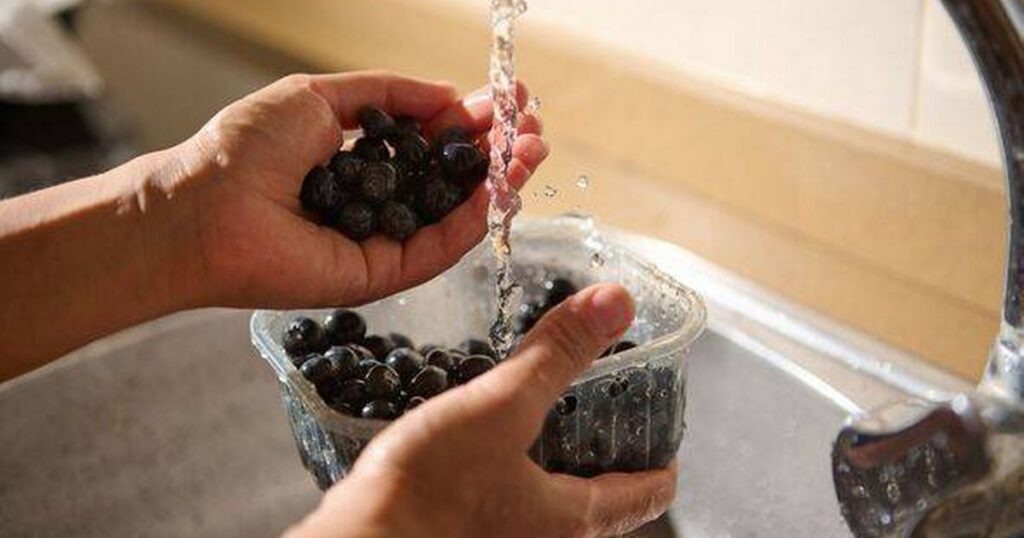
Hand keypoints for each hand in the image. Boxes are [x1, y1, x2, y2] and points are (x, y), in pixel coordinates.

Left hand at [170, 71, 546, 307]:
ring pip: (455, 216)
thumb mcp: (320, 96)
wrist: (204, 208)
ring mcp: (383, 241)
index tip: (509, 99)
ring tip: (530, 151)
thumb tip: (446, 94)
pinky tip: (496, 189)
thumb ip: (388, 93)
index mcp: (364, 160)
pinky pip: (437, 249)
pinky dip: (471, 221)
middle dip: (498, 152)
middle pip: (455, 181)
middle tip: (532, 128)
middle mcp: (380, 203)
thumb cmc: (245, 149)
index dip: (474, 122)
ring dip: (499, 183)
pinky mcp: (381, 275)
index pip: (434, 142)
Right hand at [286, 284, 676, 537]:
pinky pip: (502, 501)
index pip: (649, 494)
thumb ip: (557, 356)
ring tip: (536, 409)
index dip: (663, 458)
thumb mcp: (501, 408)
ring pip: (548, 501)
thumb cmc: (427, 493)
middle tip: (597, 402)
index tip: (662, 427)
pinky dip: (507, 467)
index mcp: (572, 520)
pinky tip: (478, 437)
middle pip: (600, 499)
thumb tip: (616, 305)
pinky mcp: (461, 533)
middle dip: (602, 449)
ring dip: (551, 457)